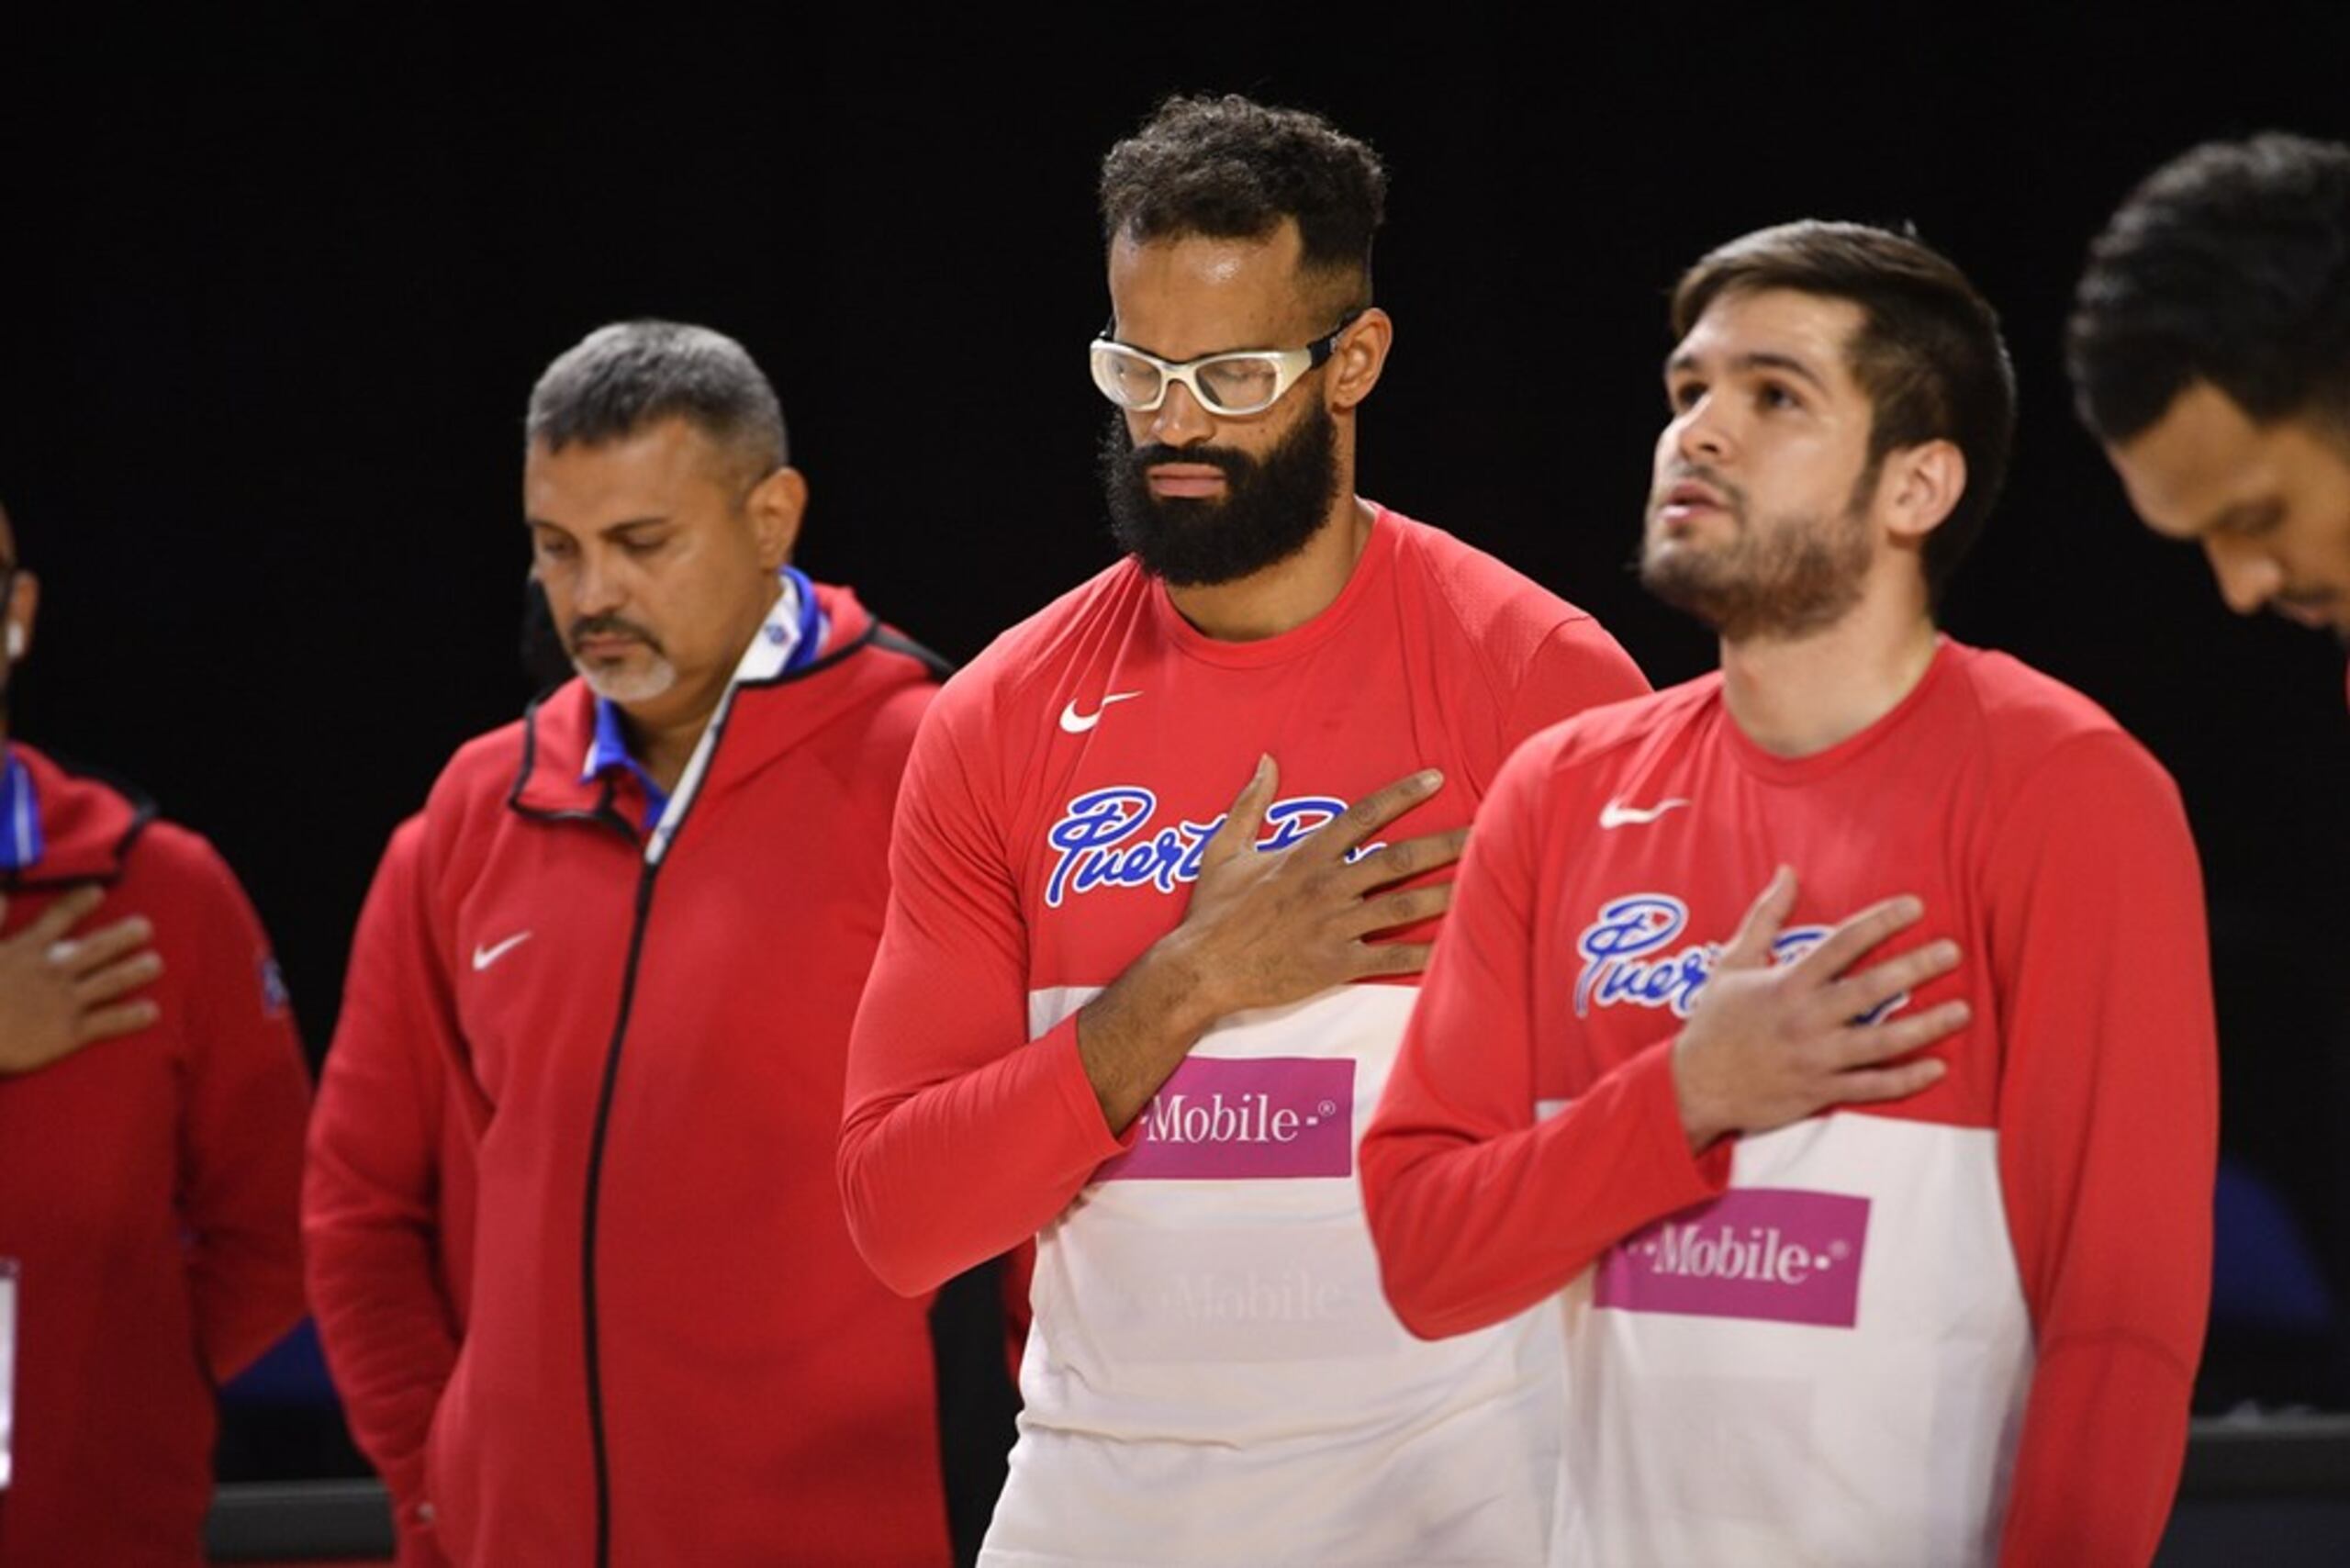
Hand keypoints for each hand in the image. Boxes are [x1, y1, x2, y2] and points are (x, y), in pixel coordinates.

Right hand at [0, 885, 163, 1075]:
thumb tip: (1, 892)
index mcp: (26, 950)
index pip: (58, 918)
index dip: (79, 902)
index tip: (97, 891)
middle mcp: (53, 972)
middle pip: (98, 947)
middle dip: (124, 936)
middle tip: (145, 927)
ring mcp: (64, 1002)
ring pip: (111, 981)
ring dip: (136, 971)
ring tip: (156, 963)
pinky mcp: (69, 1033)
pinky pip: (108, 1022)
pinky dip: (132, 1016)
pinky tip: (152, 1012)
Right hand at [1170, 755, 1462, 1020]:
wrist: (1201, 968)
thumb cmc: (1212, 911)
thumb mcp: (1223, 848)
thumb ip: (1250, 803)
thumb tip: (1267, 762)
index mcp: (1306, 855)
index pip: (1364, 815)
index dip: (1402, 795)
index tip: (1437, 779)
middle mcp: (1328, 886)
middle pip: (1400, 859)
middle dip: (1448, 843)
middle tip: (1489, 830)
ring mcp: (1335, 926)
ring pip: (1405, 905)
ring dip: (1450, 892)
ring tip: (1489, 880)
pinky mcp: (1337, 964)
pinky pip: (1391, 959)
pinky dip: (1426, 955)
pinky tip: (1459, 947)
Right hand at [1671, 868, 1966, 1150]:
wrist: (1692, 1086)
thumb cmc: (1713, 1021)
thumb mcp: (1731, 962)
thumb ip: (1765, 917)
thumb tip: (1787, 871)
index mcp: (1787, 983)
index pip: (1842, 943)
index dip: (1881, 922)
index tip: (1916, 905)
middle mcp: (1805, 1019)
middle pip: (1871, 989)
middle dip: (1916, 968)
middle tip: (1953, 951)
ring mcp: (1815, 1058)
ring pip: (1881, 1042)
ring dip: (1926, 1026)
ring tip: (1963, 1010)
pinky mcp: (1819, 1092)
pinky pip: (1871, 1087)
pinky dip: (1906, 1079)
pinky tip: (1938, 1066)